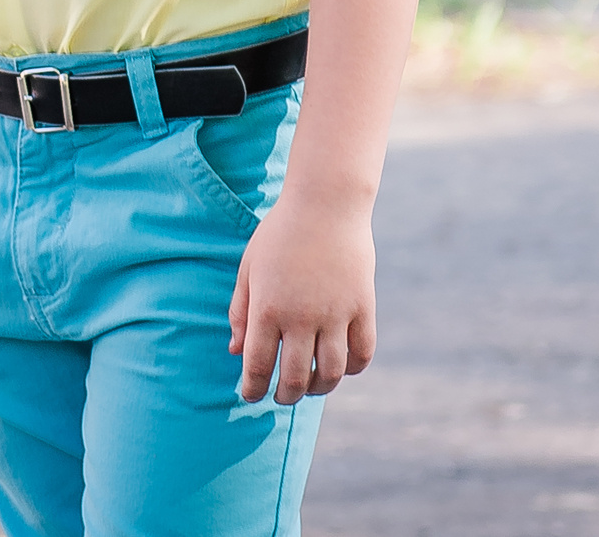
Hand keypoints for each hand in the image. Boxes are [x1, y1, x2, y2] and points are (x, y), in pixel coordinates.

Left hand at [227, 194, 376, 404]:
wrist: (325, 203)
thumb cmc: (280, 234)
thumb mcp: (249, 268)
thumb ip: (240, 311)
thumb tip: (236, 352)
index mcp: (267, 308)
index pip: (258, 366)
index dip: (253, 388)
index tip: (251, 395)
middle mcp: (301, 316)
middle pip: (294, 379)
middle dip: (285, 396)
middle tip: (282, 395)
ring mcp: (335, 314)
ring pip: (330, 374)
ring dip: (318, 388)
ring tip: (310, 385)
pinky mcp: (363, 307)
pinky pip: (362, 354)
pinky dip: (351, 368)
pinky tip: (339, 364)